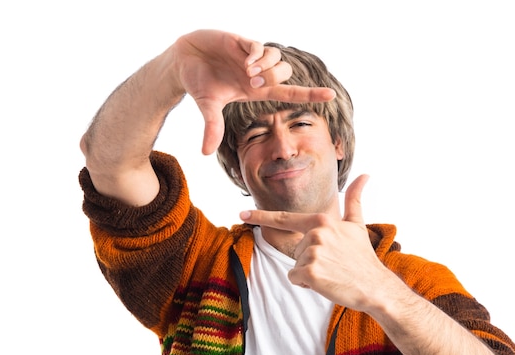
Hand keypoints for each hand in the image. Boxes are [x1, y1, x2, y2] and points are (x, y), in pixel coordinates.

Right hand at [172, 30, 335, 153]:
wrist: (183, 61)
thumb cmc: (198, 83)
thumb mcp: (207, 107)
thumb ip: (211, 127)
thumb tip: (205, 153)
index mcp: (255, 90)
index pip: (289, 93)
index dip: (311, 94)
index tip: (331, 95)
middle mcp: (257, 73)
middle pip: (285, 74)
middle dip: (273, 78)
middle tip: (252, 82)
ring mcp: (251, 57)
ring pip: (277, 58)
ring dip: (266, 67)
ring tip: (246, 71)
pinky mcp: (242, 42)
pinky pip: (260, 47)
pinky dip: (257, 55)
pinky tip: (243, 60)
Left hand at [240, 175, 391, 308]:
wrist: (374, 286)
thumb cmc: (363, 257)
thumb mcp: (356, 224)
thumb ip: (354, 199)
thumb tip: (364, 175)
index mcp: (321, 221)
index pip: (285, 218)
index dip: (261, 216)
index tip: (242, 213)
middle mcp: (315, 234)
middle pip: (295, 250)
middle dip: (309, 260)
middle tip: (332, 264)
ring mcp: (312, 253)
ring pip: (295, 265)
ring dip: (309, 273)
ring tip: (331, 272)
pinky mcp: (310, 273)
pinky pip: (295, 278)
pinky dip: (307, 284)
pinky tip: (327, 282)